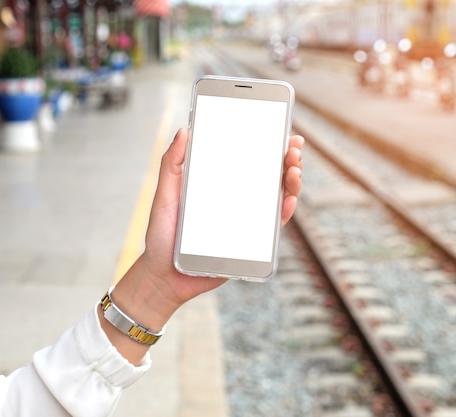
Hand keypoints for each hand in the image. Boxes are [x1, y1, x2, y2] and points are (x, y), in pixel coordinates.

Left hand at [102, 128, 302, 362]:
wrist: (163, 275)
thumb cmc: (162, 236)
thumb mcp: (165, 194)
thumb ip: (171, 164)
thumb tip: (183, 131)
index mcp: (219, 185)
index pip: (248, 161)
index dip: (268, 145)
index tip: (280, 130)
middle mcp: (236, 201)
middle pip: (269, 177)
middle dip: (287, 160)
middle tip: (293, 147)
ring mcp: (245, 222)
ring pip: (276, 199)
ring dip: (291, 182)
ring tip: (293, 168)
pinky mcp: (249, 244)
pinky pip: (272, 228)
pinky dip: (284, 213)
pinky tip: (288, 199)